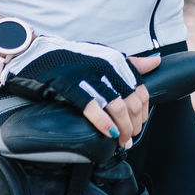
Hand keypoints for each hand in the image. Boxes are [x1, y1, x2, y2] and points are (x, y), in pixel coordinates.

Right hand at [3, 36, 155, 147]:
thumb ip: (130, 63)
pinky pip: (93, 108)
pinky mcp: (72, 86)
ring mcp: (91, 77)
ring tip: (120, 141)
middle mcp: (107, 68)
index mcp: (117, 62)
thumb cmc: (73, 57)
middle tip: (129, 138)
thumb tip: (156, 62)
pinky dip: (104, 123)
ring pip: (117, 107)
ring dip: (122, 129)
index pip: (141, 91)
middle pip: (132, 103)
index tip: (138, 125)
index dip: (142, 112)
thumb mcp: (104, 56)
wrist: (39, 53)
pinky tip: (108, 134)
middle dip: (133, 125)